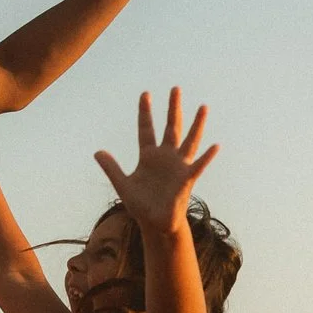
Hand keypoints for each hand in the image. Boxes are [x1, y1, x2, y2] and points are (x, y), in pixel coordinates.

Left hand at [95, 88, 217, 231]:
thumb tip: (97, 152)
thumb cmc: (140, 205)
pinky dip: (206, 157)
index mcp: (148, 156)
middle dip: (172, 109)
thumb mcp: (122, 184)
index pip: (146, 129)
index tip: (145, 94)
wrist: (155, 223)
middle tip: (175, 88)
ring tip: (203, 107)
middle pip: (170, 127)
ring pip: (189, 141)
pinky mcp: (186, 180)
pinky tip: (215, 146)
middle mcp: (165, 157)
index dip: (145, 112)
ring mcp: (177, 167)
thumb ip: (111, 167)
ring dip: (196, 125)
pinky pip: (198, 166)